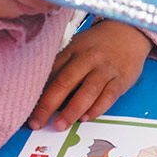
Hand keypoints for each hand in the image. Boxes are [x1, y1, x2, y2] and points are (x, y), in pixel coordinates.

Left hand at [28, 20, 151, 129]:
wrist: (128, 31)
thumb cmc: (97, 44)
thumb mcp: (76, 48)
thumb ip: (60, 68)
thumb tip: (41, 94)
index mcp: (72, 50)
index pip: (51, 73)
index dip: (38, 94)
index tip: (28, 111)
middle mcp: (88, 58)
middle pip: (65, 82)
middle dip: (49, 104)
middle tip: (37, 123)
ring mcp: (105, 69)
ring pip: (88, 91)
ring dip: (72, 110)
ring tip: (60, 125)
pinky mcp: (121, 78)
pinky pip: (109, 95)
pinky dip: (97, 108)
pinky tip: (86, 118)